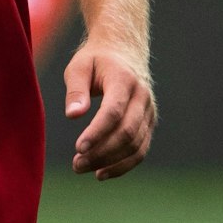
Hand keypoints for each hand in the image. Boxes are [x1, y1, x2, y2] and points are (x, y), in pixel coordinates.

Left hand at [63, 40, 156, 179]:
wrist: (124, 50)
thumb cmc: (96, 60)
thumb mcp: (79, 66)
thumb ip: (75, 90)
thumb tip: (72, 116)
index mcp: (124, 79)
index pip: (114, 111)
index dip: (97, 132)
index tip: (78, 148)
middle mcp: (142, 96)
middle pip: (127, 132)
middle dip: (102, 152)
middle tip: (76, 164)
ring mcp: (149, 110)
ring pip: (135, 145)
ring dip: (110, 162)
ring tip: (83, 168)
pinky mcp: (149, 123)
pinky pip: (140, 150)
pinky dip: (123, 165)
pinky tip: (101, 173)